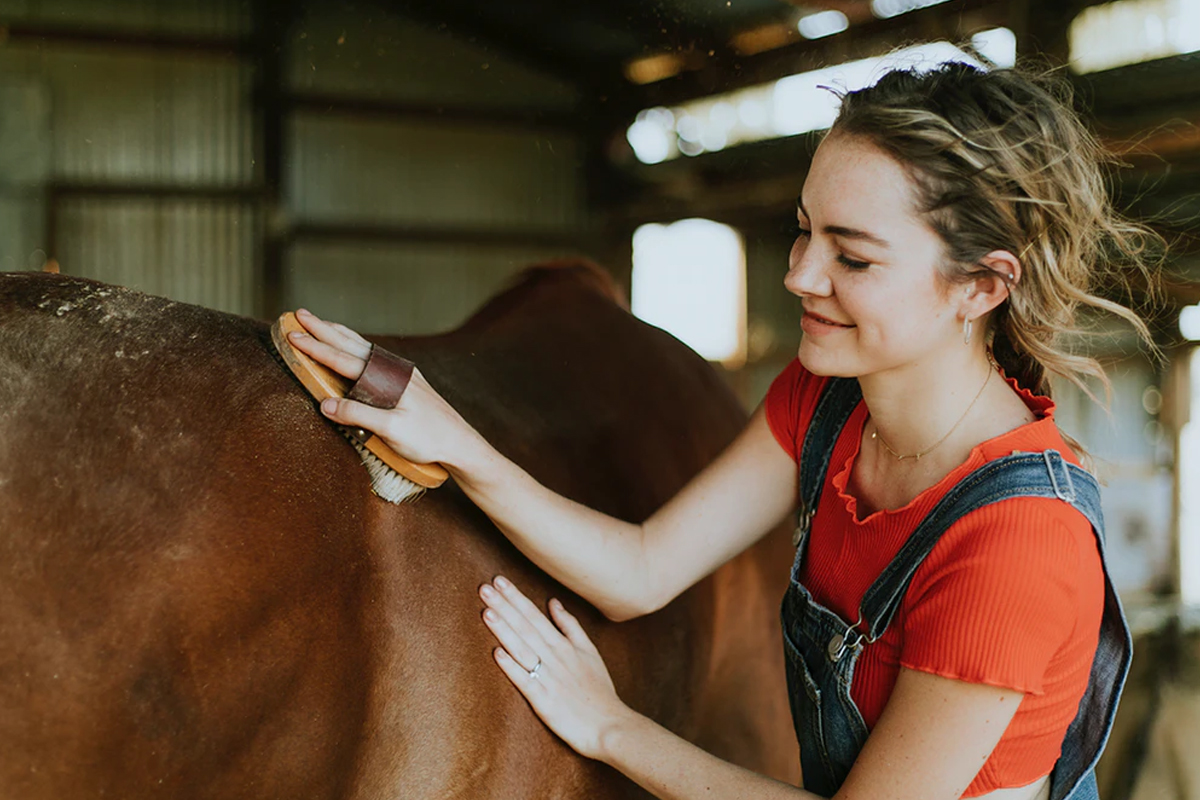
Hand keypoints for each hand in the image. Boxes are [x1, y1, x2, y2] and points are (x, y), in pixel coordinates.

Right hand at [287, 308, 476, 467]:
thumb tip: (325, 404)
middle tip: (298, 314)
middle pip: (351, 344)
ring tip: (320, 322)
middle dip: (323, 329)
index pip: (343, 360)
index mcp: (387, 379)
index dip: (315, 348)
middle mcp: (394, 369)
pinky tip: (354, 347)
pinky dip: (357, 346)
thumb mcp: (392, 430)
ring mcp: (401, 373)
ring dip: (339, 334)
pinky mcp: (406, 380)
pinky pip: (374, 356)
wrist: (460, 442)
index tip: (292, 335)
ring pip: (363, 347)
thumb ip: (359, 416)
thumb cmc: (429, 438)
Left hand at [479, 576, 631, 760]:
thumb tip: (553, 602)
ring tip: (486, 611)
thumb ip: (571, 626)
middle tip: (484, 587)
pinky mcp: (543, 701)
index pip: (535, 615)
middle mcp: (555, 657)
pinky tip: (496, 653)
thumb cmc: (599, 690)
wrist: (609, 725)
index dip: (516, 597)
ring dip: (504, 629)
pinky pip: (525, 681)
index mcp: (564, 645)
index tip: (498, 581)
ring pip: (522, 649)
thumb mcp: (590, 651)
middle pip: (526, 627)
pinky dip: (511, 667)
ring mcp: (549, 678)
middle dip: (505, 606)